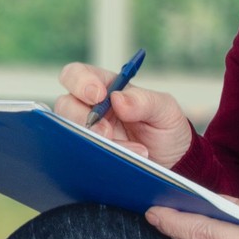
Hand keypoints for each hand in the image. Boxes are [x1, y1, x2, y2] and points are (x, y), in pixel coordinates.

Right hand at [55, 63, 192, 168]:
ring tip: (131, 151)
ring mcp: (87, 133)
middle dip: (84, 119)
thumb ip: (144, 101)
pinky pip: (80, 156)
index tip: (98, 96)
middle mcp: (89, 108)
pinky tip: (121, 163)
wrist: (173, 163)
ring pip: (71, 133)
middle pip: (65, 105)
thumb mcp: (164, 109)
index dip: (80, 82)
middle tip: (107, 133)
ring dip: (96, 143)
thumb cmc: (166, 129)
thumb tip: (118, 99)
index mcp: (105, 87)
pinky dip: (99, 160)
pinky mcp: (88, 155)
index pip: (76, 74)